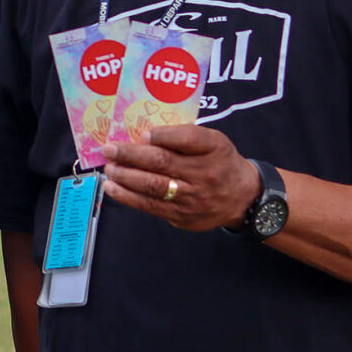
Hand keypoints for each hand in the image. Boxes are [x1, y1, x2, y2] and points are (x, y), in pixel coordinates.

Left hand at [100, 125, 259, 231]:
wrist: (243, 198)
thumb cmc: (219, 161)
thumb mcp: (212, 141)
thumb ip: (183, 136)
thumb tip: (143, 137)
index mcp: (214, 149)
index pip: (189, 139)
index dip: (163, 135)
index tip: (142, 134)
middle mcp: (205, 174)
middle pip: (164, 163)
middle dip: (131, 155)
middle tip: (109, 149)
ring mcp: (194, 199)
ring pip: (154, 187)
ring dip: (126, 177)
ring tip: (108, 169)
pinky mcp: (184, 217)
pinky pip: (152, 207)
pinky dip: (129, 197)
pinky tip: (113, 188)